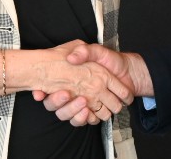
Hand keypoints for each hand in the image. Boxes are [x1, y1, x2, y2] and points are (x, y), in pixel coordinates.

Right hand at [33, 43, 150, 125]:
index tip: (41, 93)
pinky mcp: (94, 111)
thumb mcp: (96, 50)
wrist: (129, 71)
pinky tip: (90, 112)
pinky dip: (86, 118)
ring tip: (83, 104)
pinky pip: (85, 121)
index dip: (41, 93)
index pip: (47, 89)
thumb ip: (84, 51)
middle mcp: (73, 93)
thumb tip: (70, 58)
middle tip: (67, 95)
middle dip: (60, 104)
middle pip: (57, 107)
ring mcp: (83, 103)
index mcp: (70, 78)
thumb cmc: (111, 60)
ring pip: (69, 116)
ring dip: (74, 112)